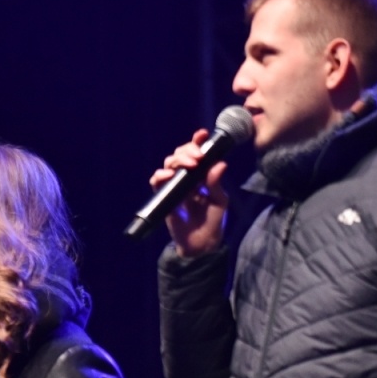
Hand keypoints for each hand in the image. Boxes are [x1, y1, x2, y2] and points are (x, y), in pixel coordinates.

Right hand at [149, 129, 229, 257]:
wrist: (200, 243)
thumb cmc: (212, 221)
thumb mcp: (219, 201)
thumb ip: (216, 183)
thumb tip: (220, 163)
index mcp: (202, 175)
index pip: (198, 153)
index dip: (197, 142)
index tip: (202, 134)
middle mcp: (187, 177)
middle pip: (180, 154)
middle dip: (187, 151)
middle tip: (197, 157)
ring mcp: (174, 185)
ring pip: (168, 164)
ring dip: (176, 161)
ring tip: (187, 166)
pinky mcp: (163, 196)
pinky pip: (156, 181)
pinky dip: (160, 176)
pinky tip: (168, 176)